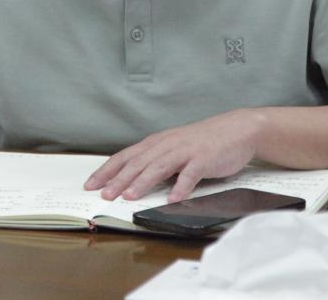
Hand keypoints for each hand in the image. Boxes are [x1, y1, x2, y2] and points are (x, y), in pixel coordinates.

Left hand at [83, 109, 263, 202]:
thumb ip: (156, 161)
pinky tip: (173, 198)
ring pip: (159, 167)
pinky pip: (191, 174)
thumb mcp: (174, 147)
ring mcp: (186, 151)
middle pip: (138, 163)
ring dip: (143, 182)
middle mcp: (168, 145)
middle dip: (119, 179)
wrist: (236, 129)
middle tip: (104, 195)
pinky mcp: (204, 158)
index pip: (126, 156)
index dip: (107, 170)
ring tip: (129, 196)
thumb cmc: (204, 142)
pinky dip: (181, 186)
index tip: (91, 184)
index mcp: (158, 143)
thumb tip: (132, 179)